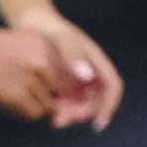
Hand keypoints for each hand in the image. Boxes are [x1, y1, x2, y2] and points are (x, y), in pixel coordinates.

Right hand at [0, 23, 71, 121]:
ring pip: (48, 105)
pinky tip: (9, 103)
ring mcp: (32, 79)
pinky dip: (24, 113)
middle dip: (53, 98)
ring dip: (36, 106)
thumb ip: (45, 60)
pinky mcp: (18, 96)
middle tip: (33, 98)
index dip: (64, 87)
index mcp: (47, 44)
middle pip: (62, 90)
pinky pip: (34, 114)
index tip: (55, 93)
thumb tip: (64, 87)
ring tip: (15, 98)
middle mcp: (44, 60)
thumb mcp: (23, 43)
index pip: (70, 73)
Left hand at [14, 10, 123, 130]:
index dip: (109, 105)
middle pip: (96, 101)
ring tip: (54, 119)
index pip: (112, 86)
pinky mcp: (63, 86)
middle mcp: (91, 74)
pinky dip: (61, 111)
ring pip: (81, 106)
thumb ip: (74, 56)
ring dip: (71, 116)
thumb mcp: (63, 39)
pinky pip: (67, 104)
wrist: (33, 24)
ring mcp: (78, 81)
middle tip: (62, 120)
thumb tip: (87, 77)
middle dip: (83, 114)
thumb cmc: (50, 29)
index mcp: (97, 62)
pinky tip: (48, 113)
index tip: (99, 122)